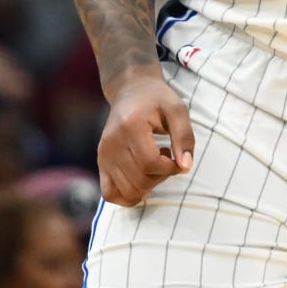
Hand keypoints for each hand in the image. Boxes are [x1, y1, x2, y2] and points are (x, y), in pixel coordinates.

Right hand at [97, 69, 193, 205]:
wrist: (131, 91)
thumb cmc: (157, 100)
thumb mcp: (178, 110)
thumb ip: (184, 137)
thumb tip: (185, 167)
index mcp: (130, 127)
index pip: (150, 162)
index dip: (170, 168)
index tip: (179, 158)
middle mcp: (111, 144)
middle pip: (139, 179)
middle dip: (161, 177)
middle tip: (168, 158)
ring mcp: (103, 155)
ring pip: (127, 190)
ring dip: (148, 186)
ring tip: (154, 164)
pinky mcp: (101, 163)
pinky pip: (109, 193)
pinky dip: (128, 196)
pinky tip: (142, 180)